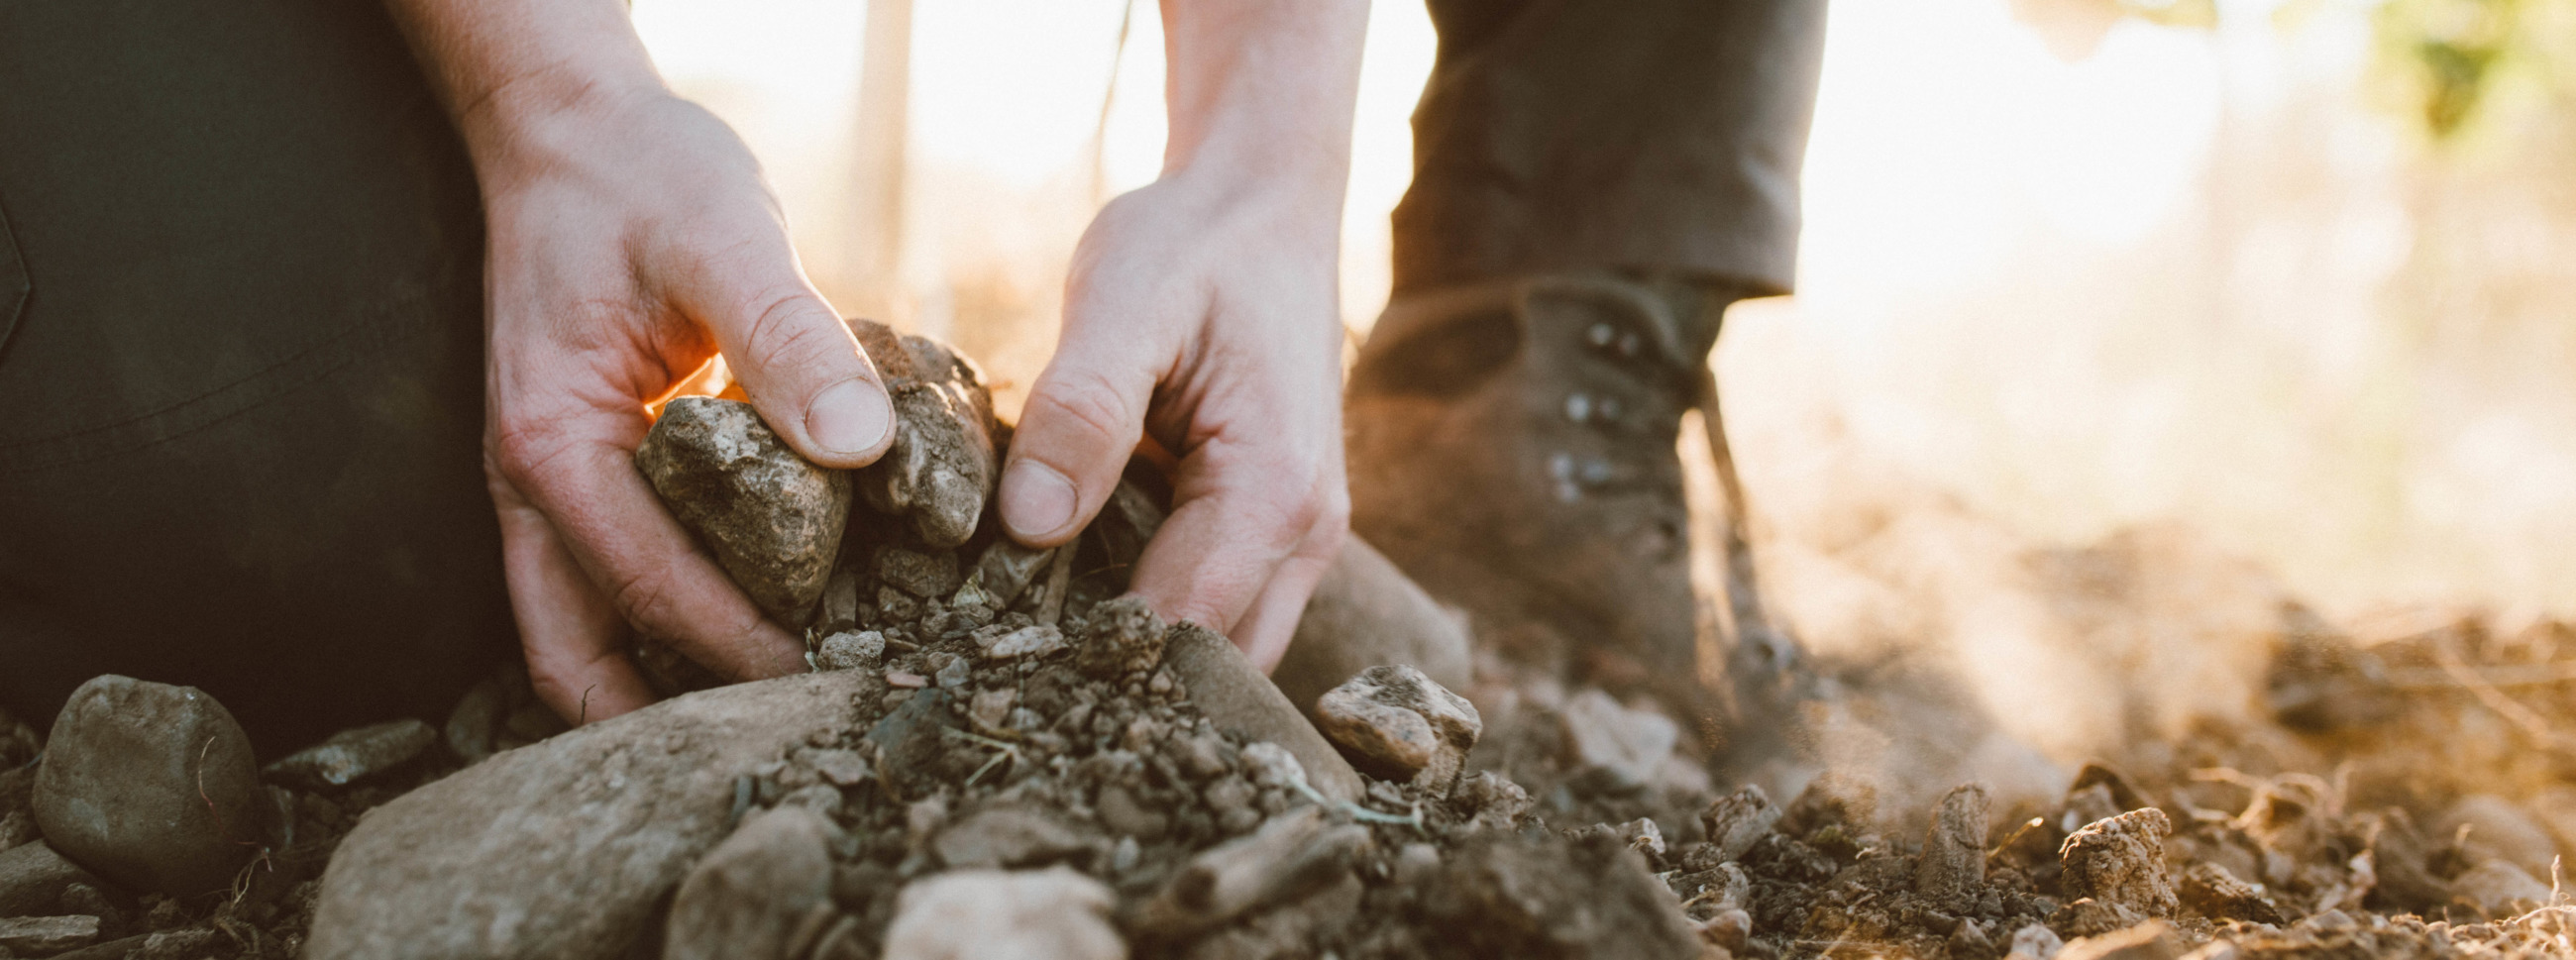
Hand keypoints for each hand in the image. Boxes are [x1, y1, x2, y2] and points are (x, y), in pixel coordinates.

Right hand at [471, 86, 895, 721]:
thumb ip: (787, 338)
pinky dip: (678, 615)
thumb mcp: (724, 236)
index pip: (643, 582)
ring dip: (668, 677)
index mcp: (551, 439)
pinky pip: (622, 575)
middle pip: (581, 649)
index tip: (828, 682)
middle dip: (674, 708)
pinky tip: (773, 623)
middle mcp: (532, 480)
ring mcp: (553, 484)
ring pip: (588, 629)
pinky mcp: (594, 471)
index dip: (734, 643)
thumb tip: (859, 446)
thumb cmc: (643, 175)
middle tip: (801, 728)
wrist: (578, 129)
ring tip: (788, 705)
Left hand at [1001, 169, 1349, 668]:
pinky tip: (1065, 602)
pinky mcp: (1268, 530)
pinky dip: (1145, 616)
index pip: (1182, 628)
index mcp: (1273, 490)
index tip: (988, 669)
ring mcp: (1296, 539)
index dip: (1088, 661)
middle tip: (992, 677)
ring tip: (1021, 648)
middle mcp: (1304, 534)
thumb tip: (1030, 526)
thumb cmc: (1193, 244)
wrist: (1261, 203)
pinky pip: (1214, 609)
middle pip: (1208, 667)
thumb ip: (1082, 412)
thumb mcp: (1125, 302)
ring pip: (1217, 652)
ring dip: (1131, 657)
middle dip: (1113, 683)